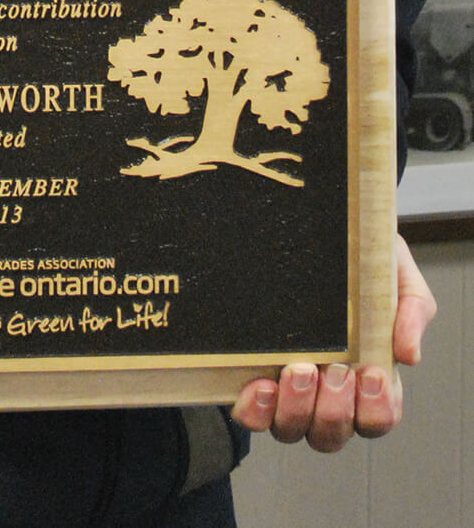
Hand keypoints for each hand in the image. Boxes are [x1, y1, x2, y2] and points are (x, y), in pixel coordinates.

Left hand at [231, 235, 436, 451]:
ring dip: (297, 408)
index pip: (376, 420)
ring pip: (291, 430)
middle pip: (331, 434)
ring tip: (299, 369)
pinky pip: (252, 416)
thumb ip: (412, 310)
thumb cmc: (357, 262)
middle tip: (336, 370)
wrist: (310, 229)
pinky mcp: (252, 380)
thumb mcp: (396, 274)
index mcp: (364, 381)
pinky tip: (262, 385)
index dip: (376, 410)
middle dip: (336, 410)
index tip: (372, 375)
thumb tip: (409, 355)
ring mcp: (287, 392)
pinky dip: (257, 410)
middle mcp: (324, 395)